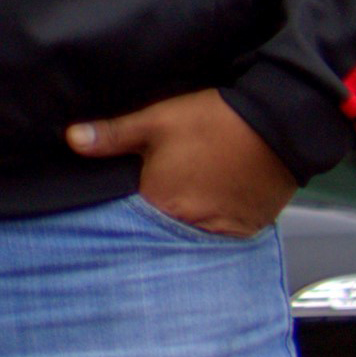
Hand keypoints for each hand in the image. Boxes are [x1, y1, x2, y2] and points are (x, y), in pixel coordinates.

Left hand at [69, 89, 297, 236]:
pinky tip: (211, 205)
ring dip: (183, 223)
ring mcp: (219, 232)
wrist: (283, 124)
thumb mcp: (159, 120)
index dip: (122, 209)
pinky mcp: (245, 229)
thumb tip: (72, 139)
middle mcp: (186, 227)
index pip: (126, 219)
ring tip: (187, 201)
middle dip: (152, 219)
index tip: (122, 200)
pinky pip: (219, 236)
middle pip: (157, 231)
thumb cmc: (218, 120)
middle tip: (161, 195)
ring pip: (188, 235)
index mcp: (158, 203)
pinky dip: (212, 225)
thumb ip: (114, 135)